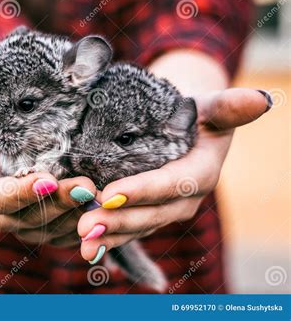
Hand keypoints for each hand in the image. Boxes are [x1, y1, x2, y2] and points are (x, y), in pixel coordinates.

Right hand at [0, 81, 97, 246]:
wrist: (26, 143)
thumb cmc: (18, 126)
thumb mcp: (10, 121)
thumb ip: (17, 123)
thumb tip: (32, 105)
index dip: (21, 192)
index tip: (48, 179)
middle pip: (26, 218)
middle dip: (60, 202)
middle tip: (88, 185)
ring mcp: (23, 228)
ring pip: (50, 232)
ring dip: (77, 214)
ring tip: (103, 195)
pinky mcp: (46, 235)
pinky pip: (66, 237)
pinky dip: (85, 224)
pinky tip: (104, 208)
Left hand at [77, 88, 271, 261]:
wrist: (185, 130)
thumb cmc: (195, 114)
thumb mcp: (211, 106)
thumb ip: (229, 106)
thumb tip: (261, 97)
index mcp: (201, 173)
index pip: (172, 183)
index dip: (143, 190)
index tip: (110, 193)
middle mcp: (185, 199)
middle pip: (151, 213)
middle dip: (119, 221)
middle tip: (87, 226)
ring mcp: (166, 211)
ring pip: (137, 227)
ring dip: (110, 237)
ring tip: (83, 243)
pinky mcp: (148, 215)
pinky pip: (129, 230)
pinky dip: (109, 240)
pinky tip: (85, 247)